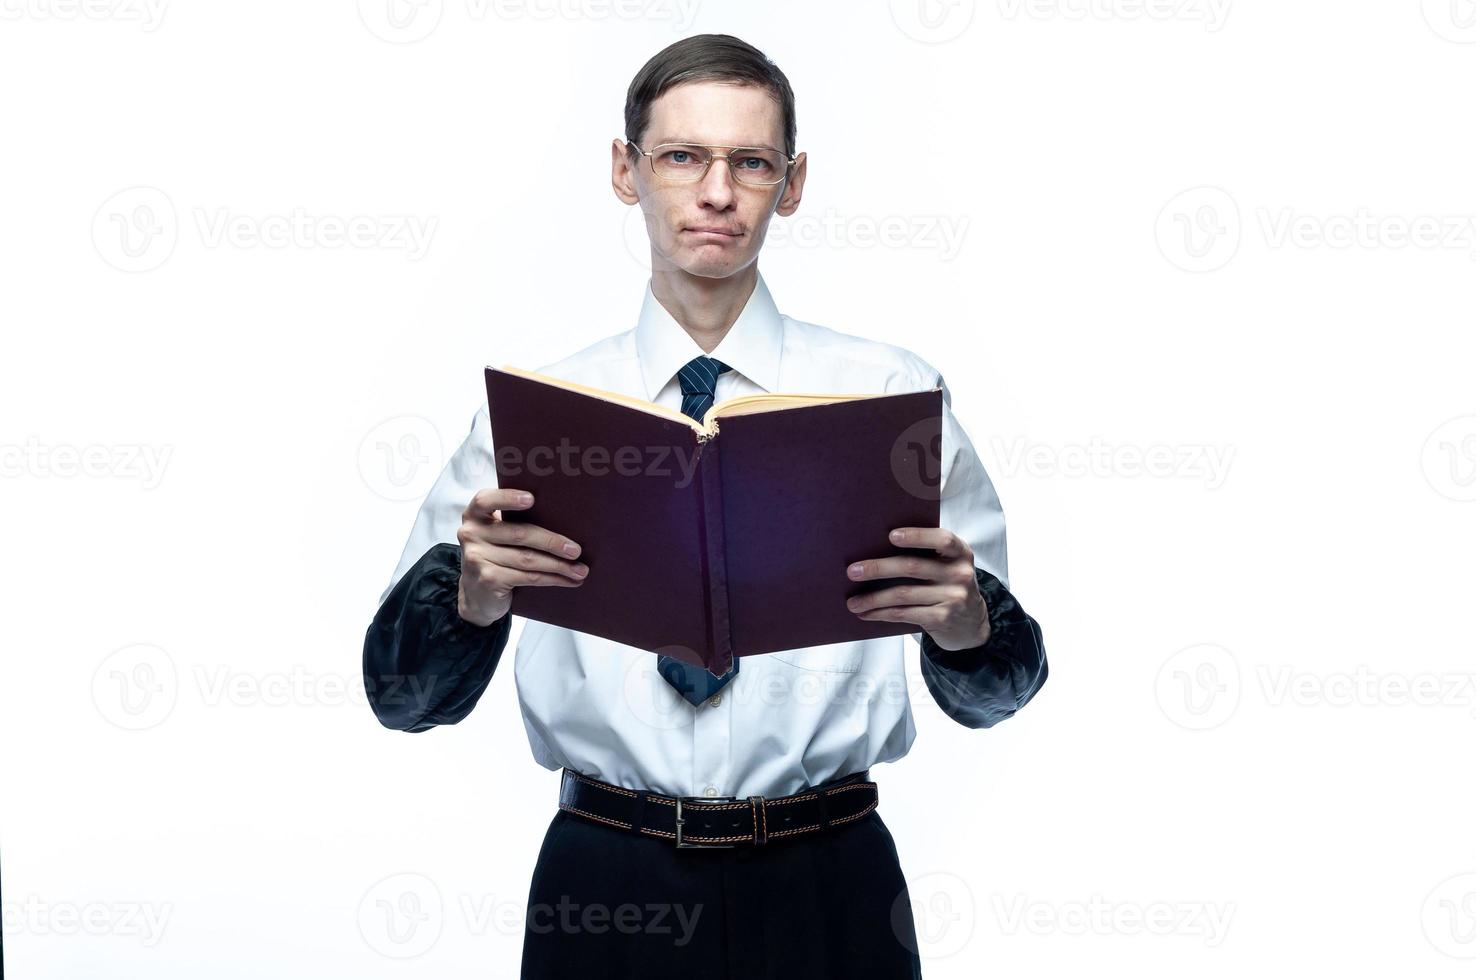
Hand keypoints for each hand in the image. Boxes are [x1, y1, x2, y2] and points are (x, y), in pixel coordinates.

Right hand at [455, 488, 587, 626]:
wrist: (476, 594)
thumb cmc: (496, 555)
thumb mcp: (497, 534)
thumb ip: (515, 521)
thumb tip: (566, 519)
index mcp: (475, 514)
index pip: (486, 500)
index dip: (508, 498)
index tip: (532, 498)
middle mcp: (471, 534)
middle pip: (519, 534)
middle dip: (552, 542)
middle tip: (576, 550)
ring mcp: (477, 558)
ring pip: (527, 559)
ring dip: (559, 565)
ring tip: (580, 569)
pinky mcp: (488, 579)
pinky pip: (528, 577)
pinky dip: (552, 579)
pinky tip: (568, 580)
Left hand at [845, 527, 990, 650]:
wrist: (972, 623)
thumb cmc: (948, 585)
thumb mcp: (948, 565)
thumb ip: (926, 554)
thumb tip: (875, 548)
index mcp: (960, 552)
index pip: (942, 539)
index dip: (917, 536)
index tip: (891, 535)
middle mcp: (959, 573)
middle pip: (912, 567)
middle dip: (878, 568)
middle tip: (852, 571)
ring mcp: (952, 597)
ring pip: (903, 594)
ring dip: (873, 598)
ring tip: (852, 602)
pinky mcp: (942, 618)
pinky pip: (904, 613)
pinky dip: (881, 614)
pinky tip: (866, 613)